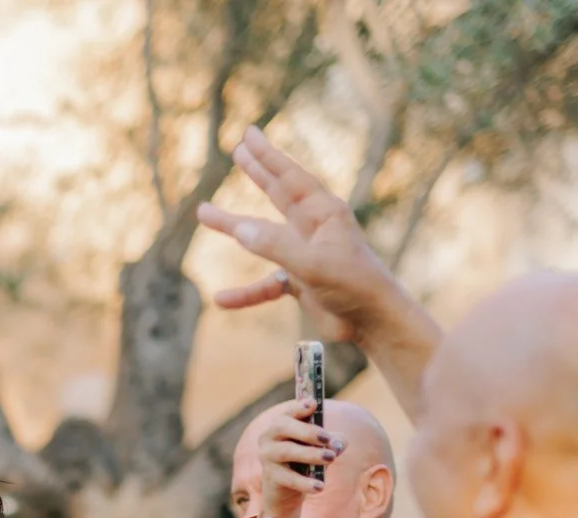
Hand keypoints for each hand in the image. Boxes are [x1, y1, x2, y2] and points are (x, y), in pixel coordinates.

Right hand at [194, 127, 406, 344]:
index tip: (248, 135)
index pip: (290, 178)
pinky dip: (245, 292)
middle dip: (258, 172)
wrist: (372, 322)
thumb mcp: (313, 263)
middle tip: (238, 150)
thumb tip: (239, 229)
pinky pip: (265, 284)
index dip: (268, 156)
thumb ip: (276, 245)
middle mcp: (313, 228)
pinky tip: (222, 299)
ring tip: (205, 214)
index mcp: (324, 213)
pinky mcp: (300, 282)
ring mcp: (305, 254)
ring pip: (262, 237)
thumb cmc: (353, 285)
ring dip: (234, 227)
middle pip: (279, 194)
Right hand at [247, 402, 343, 517]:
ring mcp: (267, 456)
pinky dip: (305, 482)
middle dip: (307, 431)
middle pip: (283, 427)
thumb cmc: (305, 460)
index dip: (299, 407)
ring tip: (331, 458)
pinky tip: (320, 487)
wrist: (286, 490)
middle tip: (328, 439)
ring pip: (287, 451)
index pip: (288, 411)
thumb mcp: (322, 446)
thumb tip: (337, 445)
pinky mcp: (271, 477)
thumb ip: (333, 441)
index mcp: (281, 423)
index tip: (313, 404)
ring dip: (311, 454)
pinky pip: (289, 478)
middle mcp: (269, 437)